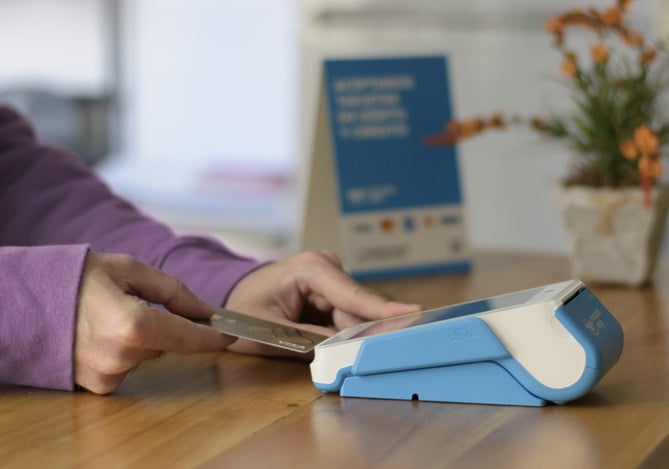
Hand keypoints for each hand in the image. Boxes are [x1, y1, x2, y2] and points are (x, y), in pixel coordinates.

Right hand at [74, 252, 234, 393]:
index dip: (213, 335)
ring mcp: (107, 375)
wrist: (28, 301)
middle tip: (139, 303)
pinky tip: (103, 334)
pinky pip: (129, 366)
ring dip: (142, 337)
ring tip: (113, 315)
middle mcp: (121, 356)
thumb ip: (174, 291)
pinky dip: (125, 350)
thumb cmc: (79, 278)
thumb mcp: (130, 270)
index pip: (188, 337)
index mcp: (133, 325)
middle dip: (166, 324)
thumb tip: (206, 310)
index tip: (231, 333)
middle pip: (168, 342)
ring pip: (148, 354)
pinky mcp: (97, 386)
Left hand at [224, 250, 421, 355]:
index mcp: (310, 269)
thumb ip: (304, 339)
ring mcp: (334, 282)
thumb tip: (337, 351)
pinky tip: (349, 348)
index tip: (415, 313)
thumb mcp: (266, 329)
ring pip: (359, 315)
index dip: (382, 308)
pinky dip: (350, 336)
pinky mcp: (335, 296)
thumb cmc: (244, 307)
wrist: (235, 297)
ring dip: (358, 337)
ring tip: (358, 353)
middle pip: (361, 306)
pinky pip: (351, 319)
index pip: (351, 293)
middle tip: (392, 351)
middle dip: (372, 330)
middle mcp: (328, 269)